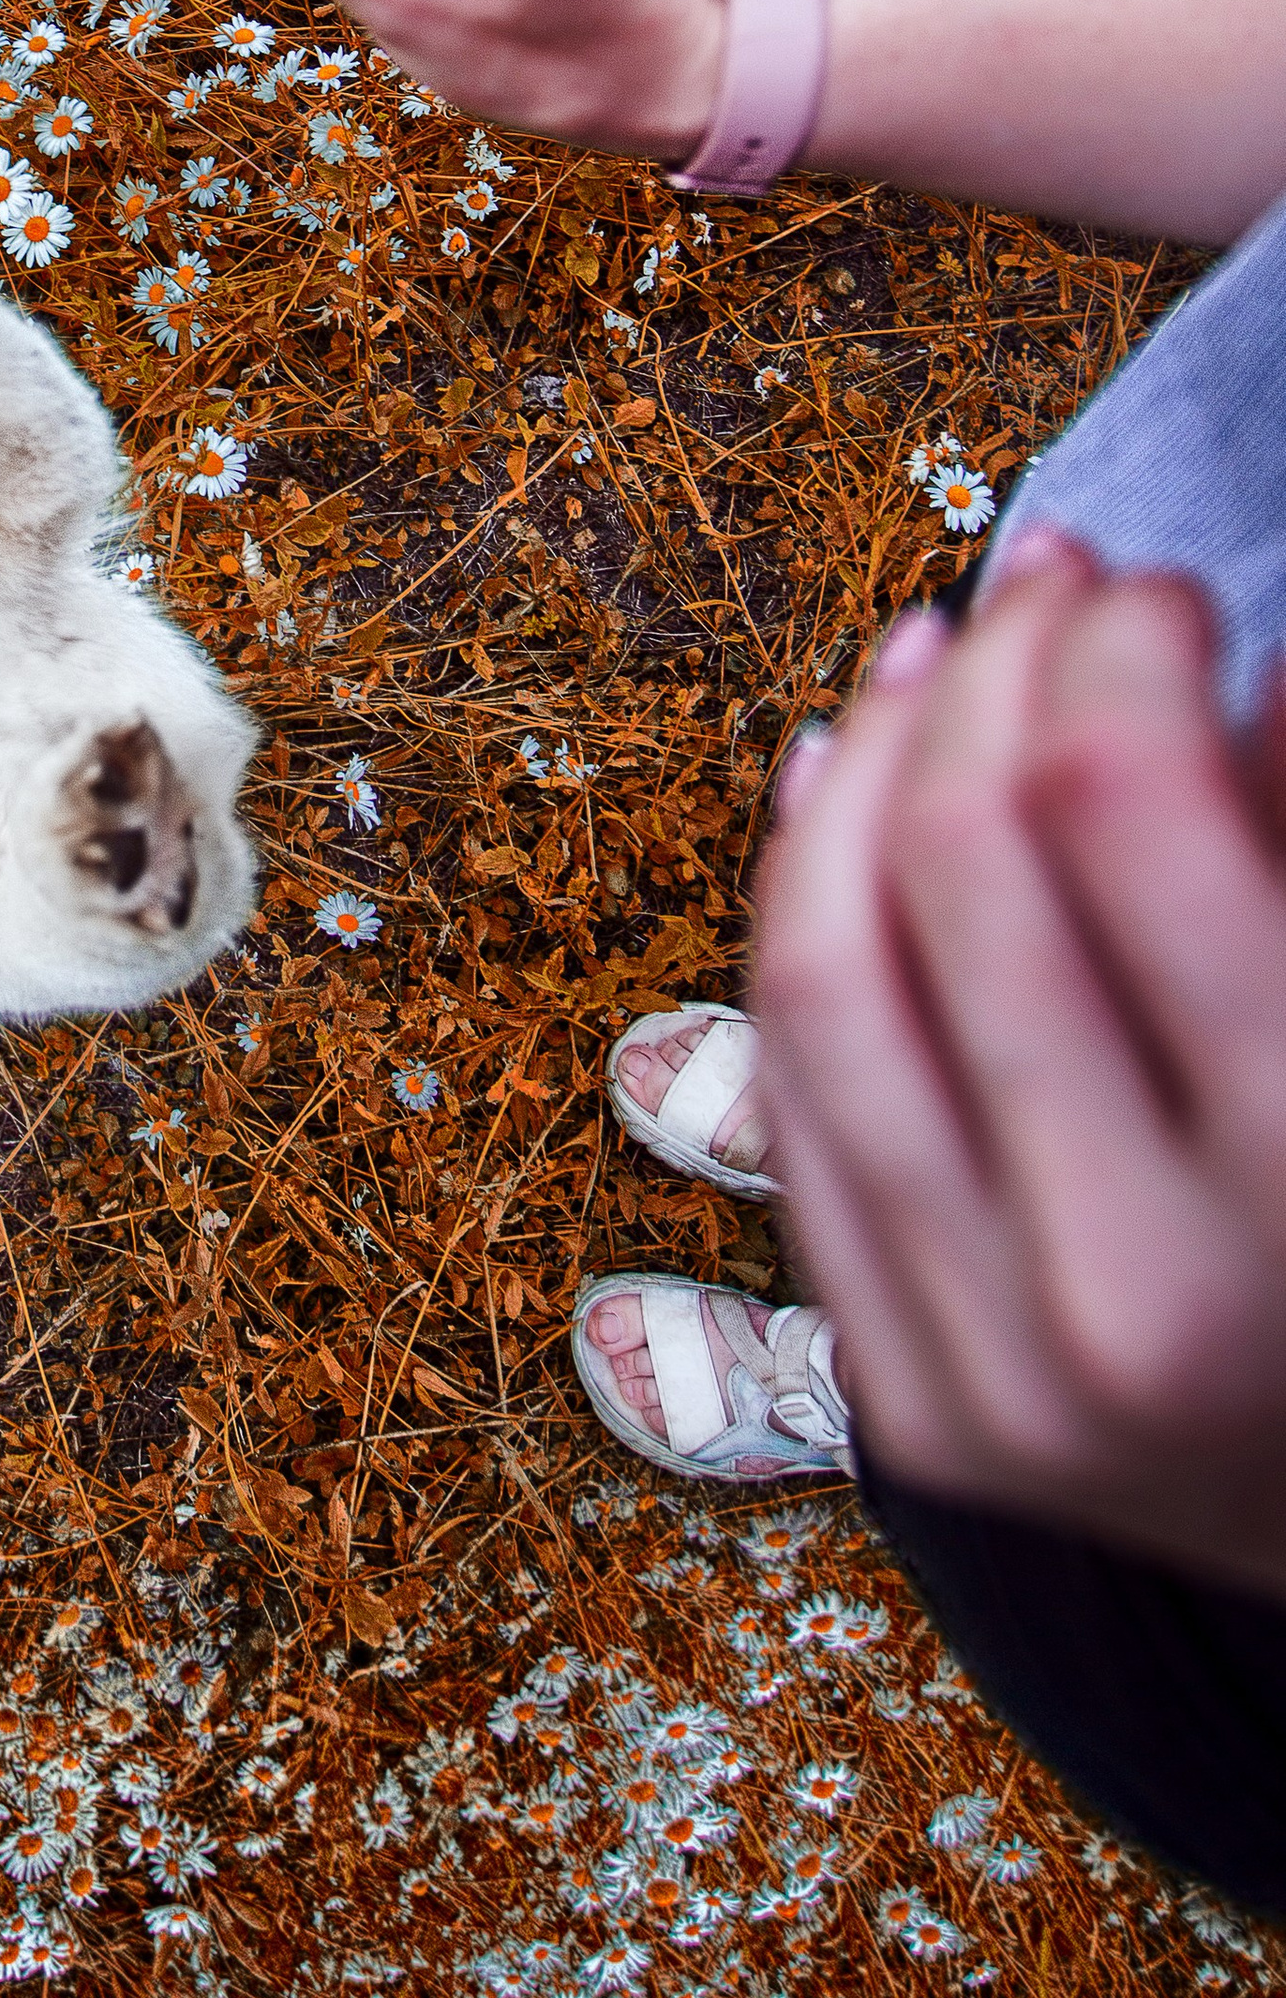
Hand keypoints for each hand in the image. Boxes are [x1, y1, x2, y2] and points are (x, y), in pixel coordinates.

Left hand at [753, 534, 1285, 1603]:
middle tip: (1045, 584)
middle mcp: (1130, 1301)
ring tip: (930, 653)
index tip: (1161, 595)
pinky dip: (800, 920)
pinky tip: (837, 790)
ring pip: (824, 973)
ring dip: (863, 768)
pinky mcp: (911, 1413)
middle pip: (959, 867)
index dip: (1123, 650)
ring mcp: (992, 1378)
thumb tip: (1202, 643)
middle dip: (996, 676)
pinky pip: (795, 1101)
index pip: (1124, 810)